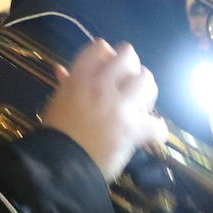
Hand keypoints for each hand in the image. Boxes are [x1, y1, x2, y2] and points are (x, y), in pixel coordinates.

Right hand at [41, 39, 166, 181]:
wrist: (61, 166)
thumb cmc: (55, 135)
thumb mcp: (57, 103)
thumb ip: (66, 84)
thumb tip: (62, 69)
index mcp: (79, 78)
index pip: (100, 47)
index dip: (108, 55)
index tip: (109, 69)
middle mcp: (101, 86)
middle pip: (128, 57)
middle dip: (132, 69)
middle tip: (129, 85)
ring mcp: (118, 106)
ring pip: (146, 80)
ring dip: (147, 92)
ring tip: (140, 105)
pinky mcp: (132, 129)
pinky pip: (156, 123)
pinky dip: (157, 130)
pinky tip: (151, 133)